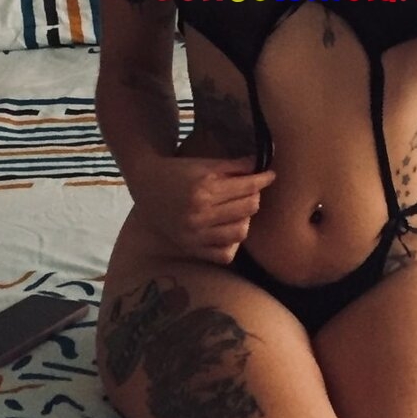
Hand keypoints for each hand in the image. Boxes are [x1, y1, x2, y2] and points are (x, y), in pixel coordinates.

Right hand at [131, 155, 274, 264]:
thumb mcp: (205, 163)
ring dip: (246, 219)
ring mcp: (195, 234)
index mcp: (204, 188)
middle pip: (248, 208)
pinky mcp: (191, 247)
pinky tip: (230, 229)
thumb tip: (261, 162)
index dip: (263, 179)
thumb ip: (234, 165)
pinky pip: (224, 254)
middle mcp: (200, 213)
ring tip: (240, 210)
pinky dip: (232, 243)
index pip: (247, 187)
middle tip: (251, 190)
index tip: (270, 175)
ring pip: (241, 232)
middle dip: (255, 196)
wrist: (146, 186)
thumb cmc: (178, 171)